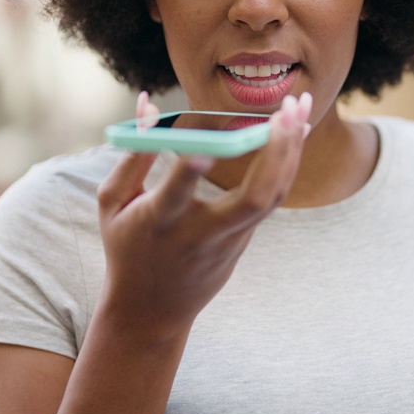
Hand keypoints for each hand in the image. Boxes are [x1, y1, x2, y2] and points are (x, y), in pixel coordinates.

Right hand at [95, 92, 311, 342]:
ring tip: (300, 106)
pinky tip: (296, 130)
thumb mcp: (113, 203)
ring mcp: (229, 239)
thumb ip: (133, 153)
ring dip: (292, 150)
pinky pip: (270, 198)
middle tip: (287, 108)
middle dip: (276, 151)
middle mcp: (201, 232)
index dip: (190, 170)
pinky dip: (286, 162)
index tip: (206, 145)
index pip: (178, 193)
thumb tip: (148, 102)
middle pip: (252, 198)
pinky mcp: (243, 240)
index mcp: (159, 221)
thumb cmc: (127, 246)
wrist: (151, 311)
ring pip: (271, 197)